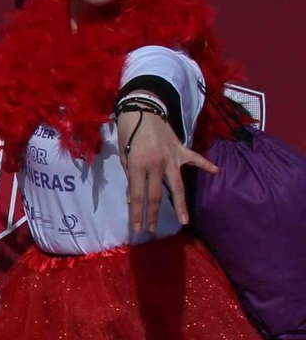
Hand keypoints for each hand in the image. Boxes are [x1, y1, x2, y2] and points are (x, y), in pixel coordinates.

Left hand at [117, 110, 216, 236]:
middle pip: (156, 195)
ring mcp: (171, 158)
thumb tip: (133, 197)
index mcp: (138, 166)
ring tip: (185, 220)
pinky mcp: (181, 150)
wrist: (142, 109)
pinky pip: (195, 159)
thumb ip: (131, 175)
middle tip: (152, 230)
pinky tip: (216, 171)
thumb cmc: (128, 132)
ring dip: (180, 204)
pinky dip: (206, 164)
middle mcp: (156, 165)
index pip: (137, 195)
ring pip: (177, 185)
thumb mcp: (124, 155)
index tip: (138, 228)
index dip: (137, 213)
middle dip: (153, 214)